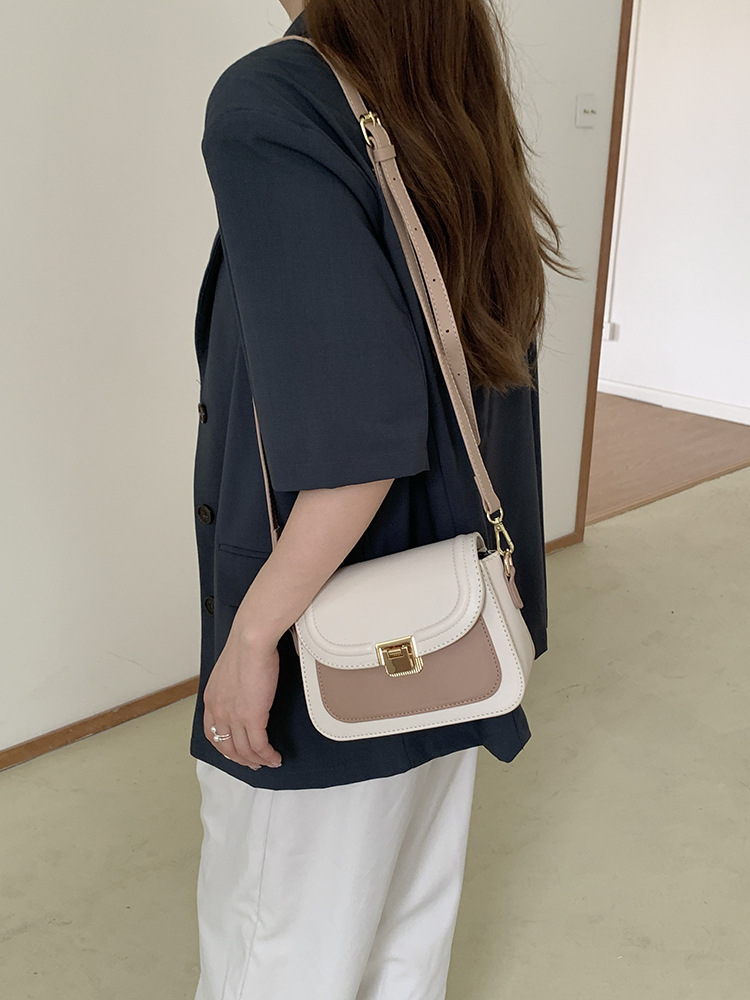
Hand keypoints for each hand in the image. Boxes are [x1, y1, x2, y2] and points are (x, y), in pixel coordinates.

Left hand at [202, 626, 282, 769]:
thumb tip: (244, 690)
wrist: (251, 641)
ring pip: (244, 750)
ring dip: (257, 760)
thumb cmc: (245, 646)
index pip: (212, 733)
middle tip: (252, 763)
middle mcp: (219, 711)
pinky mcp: (252, 717)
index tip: (234, 751)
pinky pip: (260, 746)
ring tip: (268, 762)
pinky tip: (274, 756)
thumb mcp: (229, 670)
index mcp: (212, 699)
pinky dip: (267, 755)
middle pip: (227, 746)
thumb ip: (232, 685)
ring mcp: (234, 717)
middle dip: (241, 759)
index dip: (224, 746)